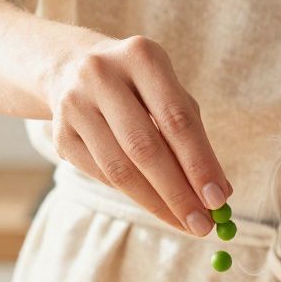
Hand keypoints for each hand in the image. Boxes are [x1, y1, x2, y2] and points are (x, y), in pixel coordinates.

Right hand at [46, 35, 231, 234]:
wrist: (72, 68)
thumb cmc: (138, 88)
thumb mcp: (170, 95)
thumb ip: (196, 139)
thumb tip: (220, 193)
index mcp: (141, 56)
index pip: (176, 119)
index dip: (199, 163)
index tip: (218, 199)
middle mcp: (102, 75)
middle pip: (144, 147)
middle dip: (178, 193)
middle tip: (203, 225)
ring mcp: (74, 104)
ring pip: (119, 169)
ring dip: (155, 203)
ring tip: (184, 223)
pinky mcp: (60, 133)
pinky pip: (101, 175)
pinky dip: (131, 195)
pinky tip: (154, 205)